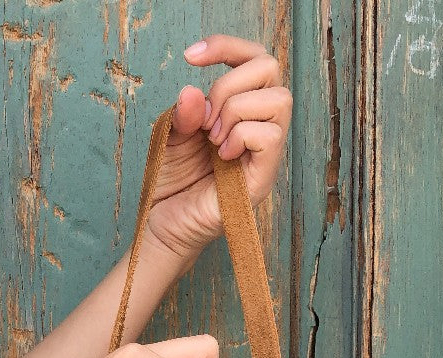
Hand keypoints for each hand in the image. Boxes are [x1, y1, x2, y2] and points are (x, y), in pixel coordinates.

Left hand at [143, 35, 292, 259]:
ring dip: (235, 110)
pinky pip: (271, 136)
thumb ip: (185, 111)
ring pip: (278, 100)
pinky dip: (241, 136)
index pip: (253, 60)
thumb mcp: (170, 134)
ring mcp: (264, 154)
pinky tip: (221, 155)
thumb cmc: (171, 183)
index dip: (226, 47)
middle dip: (228, 83)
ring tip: (212, 139)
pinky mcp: (262, 179)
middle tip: (205, 120)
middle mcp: (259, 127)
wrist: (164, 226)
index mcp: (240, 111)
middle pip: (270, 68)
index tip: (190, 56)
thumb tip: (196, 93)